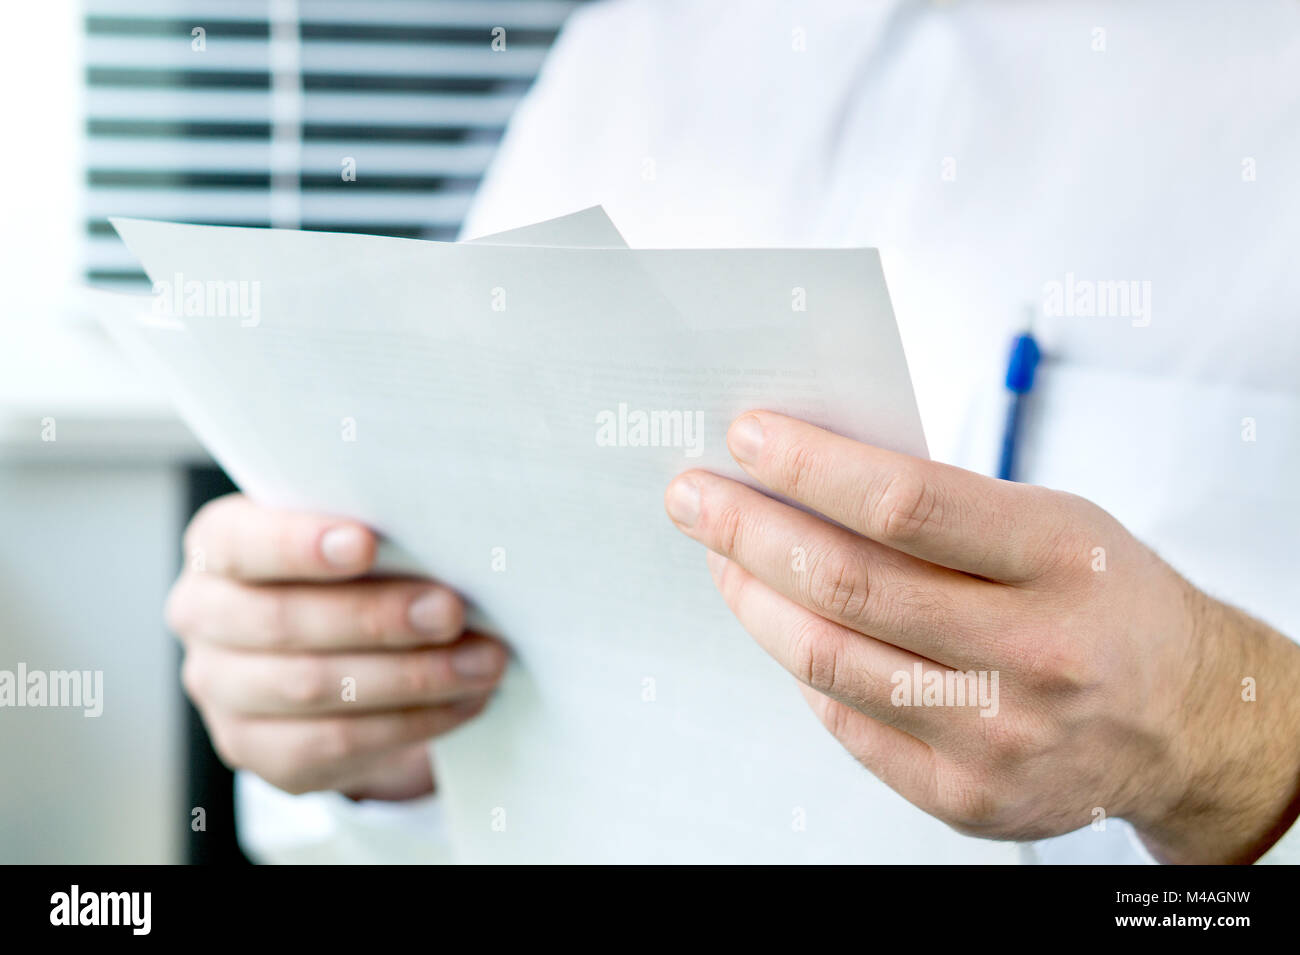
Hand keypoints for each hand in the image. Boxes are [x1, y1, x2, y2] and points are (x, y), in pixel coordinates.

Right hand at [166, 494, 506, 799]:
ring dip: (410, 676)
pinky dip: (410, 722)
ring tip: (482, 662)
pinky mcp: (256, 750)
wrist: (342, 656)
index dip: (299, 545)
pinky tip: (463, 702)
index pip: (242, 543)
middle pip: (282, 620)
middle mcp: (202, 615)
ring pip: (311, 687)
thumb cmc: (354, 574)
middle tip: (452, 610)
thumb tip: (445, 538)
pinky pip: (334, 742)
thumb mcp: (356, 540)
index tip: (366, 543)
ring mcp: (221, 690)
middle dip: (376, 618)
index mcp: (218, 546)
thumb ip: (377, 535)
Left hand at [665, 411, 1299, 862]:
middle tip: (695, 497)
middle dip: (747, 530)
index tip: (748, 436)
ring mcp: (999, 736)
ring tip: (722, 556)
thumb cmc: (1102, 596)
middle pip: (847, 585)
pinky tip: (780, 624)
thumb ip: (942, 506)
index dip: (811, 467)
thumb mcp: (1053, 521)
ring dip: (752, 598)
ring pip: (828, 659)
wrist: (1181, 715)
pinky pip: (845, 722)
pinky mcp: (966, 796)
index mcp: (1060, 558)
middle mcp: (1033, 653)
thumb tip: (804, 477)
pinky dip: (799, 665)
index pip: (906, 503)